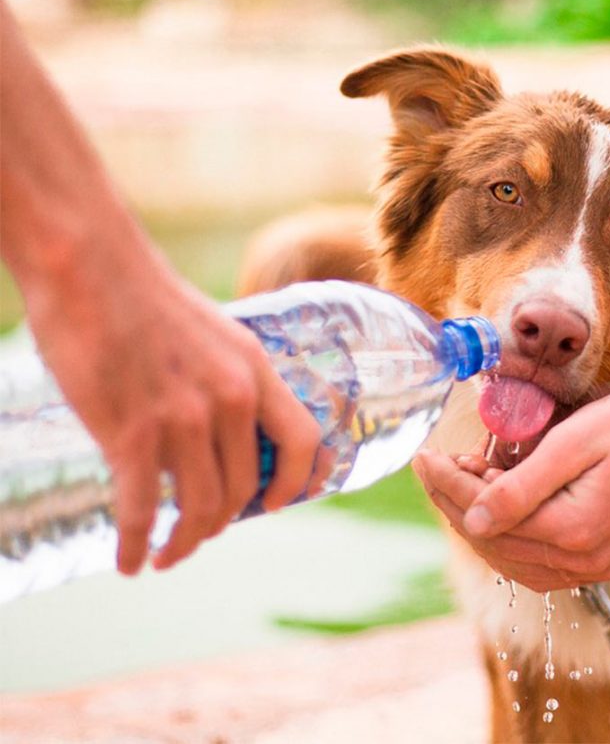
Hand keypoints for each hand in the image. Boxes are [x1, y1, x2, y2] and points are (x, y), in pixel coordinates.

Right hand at [24, 228, 324, 574]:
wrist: (89, 266)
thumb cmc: (145, 298)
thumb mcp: (215, 334)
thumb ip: (228, 380)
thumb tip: (224, 429)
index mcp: (255, 370)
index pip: (302, 440)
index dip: (296, 482)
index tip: (275, 505)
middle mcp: (230, 398)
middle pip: (243, 488)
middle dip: (222, 522)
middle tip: (199, 533)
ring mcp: (183, 418)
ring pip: (199, 507)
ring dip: (184, 543)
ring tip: (166, 554)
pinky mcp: (131, 433)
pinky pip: (143, 511)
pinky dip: (136, 545)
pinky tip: (129, 561)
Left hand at [413, 387, 609, 591]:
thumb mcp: (573, 443)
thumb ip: (521, 486)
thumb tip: (472, 519)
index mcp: (574, 531)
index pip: (488, 517)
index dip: (449, 487)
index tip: (424, 458)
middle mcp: (585, 562)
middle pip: (497, 544)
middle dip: (457, 504)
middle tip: (436, 466)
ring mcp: (598, 568)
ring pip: (515, 561)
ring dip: (481, 525)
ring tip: (463, 483)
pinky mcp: (606, 562)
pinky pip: (541, 565)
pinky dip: (511, 541)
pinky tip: (497, 511)